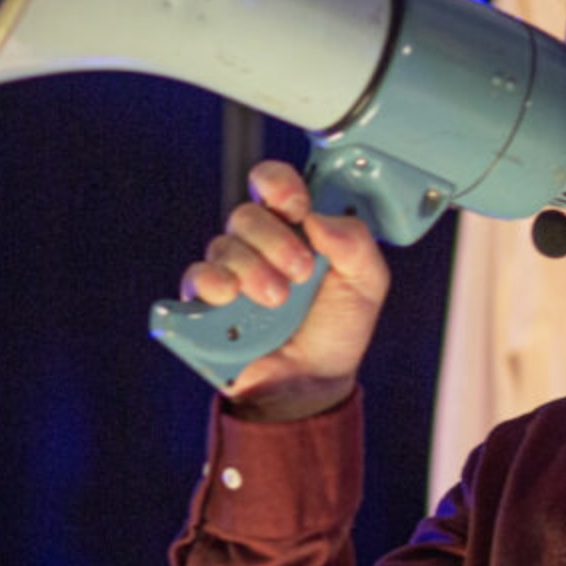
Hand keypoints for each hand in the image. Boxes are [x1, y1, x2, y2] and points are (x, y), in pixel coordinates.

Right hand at [180, 160, 390, 420]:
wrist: (314, 381)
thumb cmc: (337, 327)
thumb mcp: (367, 282)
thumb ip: (356, 242)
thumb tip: (319, 218)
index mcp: (297, 228)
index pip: (274, 184)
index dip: (278, 184)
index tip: (294, 205)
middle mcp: (260, 244)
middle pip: (248, 215)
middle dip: (276, 242)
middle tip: (300, 273)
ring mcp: (233, 272)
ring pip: (225, 245)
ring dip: (254, 270)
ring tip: (277, 300)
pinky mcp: (208, 302)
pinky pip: (198, 278)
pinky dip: (214, 283)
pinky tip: (232, 298)